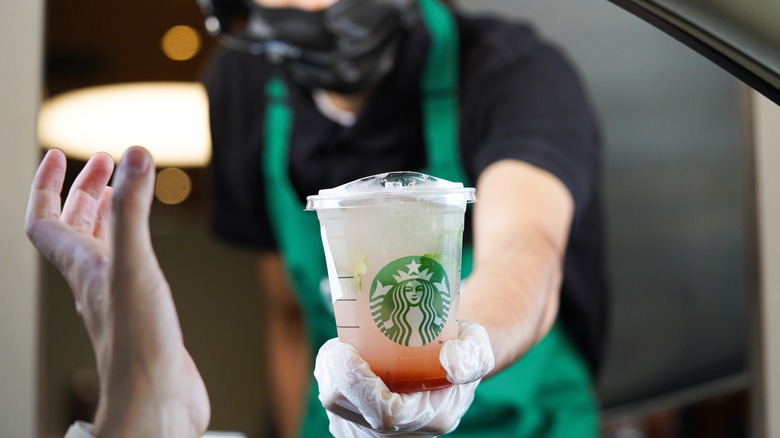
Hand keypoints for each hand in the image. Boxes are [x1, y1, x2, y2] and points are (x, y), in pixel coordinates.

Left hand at [26, 147, 209, 436]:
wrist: (156, 399)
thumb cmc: (138, 342)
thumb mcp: (133, 264)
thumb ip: (132, 210)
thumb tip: (135, 155)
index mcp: (81, 266)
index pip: (45, 219)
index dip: (47, 184)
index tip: (60, 154)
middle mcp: (94, 279)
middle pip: (74, 228)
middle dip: (86, 190)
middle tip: (106, 162)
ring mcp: (118, 297)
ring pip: (101, 246)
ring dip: (108, 214)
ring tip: (125, 191)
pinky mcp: (144, 312)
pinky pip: (131, 266)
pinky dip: (136, 241)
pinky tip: (151, 245)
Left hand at [314, 320, 493, 436]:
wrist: (449, 363)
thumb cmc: (461, 350)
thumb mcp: (478, 346)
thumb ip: (471, 355)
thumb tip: (452, 363)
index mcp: (431, 417)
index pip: (384, 414)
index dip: (359, 385)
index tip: (345, 352)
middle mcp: (400, 432)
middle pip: (347, 409)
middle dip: (334, 374)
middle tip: (340, 343)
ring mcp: (374, 431)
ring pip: (334, 404)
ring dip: (331, 372)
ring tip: (347, 347)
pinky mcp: (355, 422)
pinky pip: (332, 400)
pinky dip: (331, 375)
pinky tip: (346, 358)